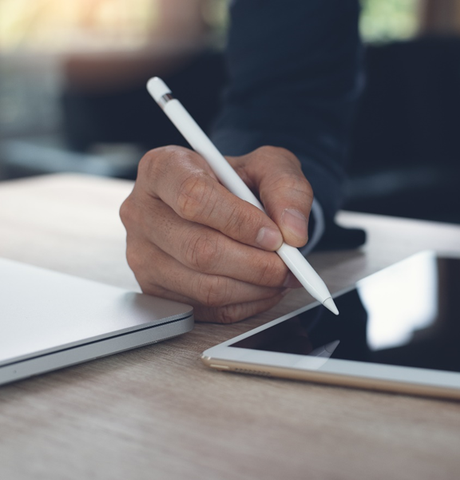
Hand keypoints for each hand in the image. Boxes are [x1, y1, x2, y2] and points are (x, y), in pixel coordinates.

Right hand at [120, 145, 311, 322]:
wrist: (226, 202)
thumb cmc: (239, 181)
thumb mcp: (269, 166)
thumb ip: (286, 187)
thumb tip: (293, 232)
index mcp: (163, 168)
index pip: (194, 197)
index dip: (240, 221)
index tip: (275, 235)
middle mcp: (142, 211)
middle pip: (199, 250)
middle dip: (256, 264)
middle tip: (289, 264)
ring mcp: (142, 254)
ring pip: (204, 286)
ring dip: (255, 287)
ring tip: (281, 275)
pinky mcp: (154, 289)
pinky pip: (206, 308)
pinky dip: (245, 304)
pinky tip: (262, 287)